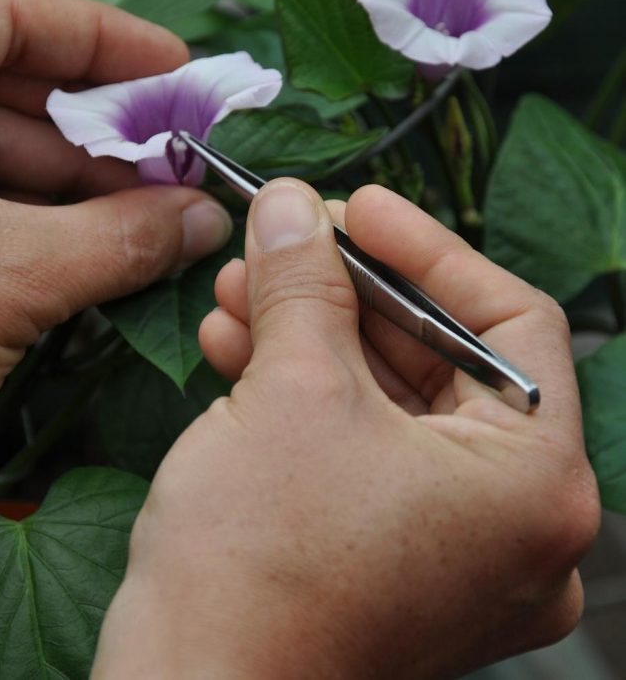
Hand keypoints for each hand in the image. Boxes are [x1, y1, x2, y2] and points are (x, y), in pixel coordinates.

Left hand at [0, 0, 231, 424]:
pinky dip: (47, 219)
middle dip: (104, 128)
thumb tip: (203, 220)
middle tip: (175, 163)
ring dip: (83, 182)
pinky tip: (103, 244)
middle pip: (10, 88)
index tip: (174, 72)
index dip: (103, 38)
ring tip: (152, 213)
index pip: (6, 18)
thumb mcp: (11, 278)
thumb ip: (120, 239)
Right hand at [94, 181, 598, 678]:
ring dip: (311, 334)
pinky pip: (360, 444)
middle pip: (437, 357)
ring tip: (244, 287)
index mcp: (535, 485)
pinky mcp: (391, 555)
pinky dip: (303, 390)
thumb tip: (293, 207)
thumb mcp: (290, 390)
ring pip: (387, 399)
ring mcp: (452, 546)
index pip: (508, 320)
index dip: (429, 249)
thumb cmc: (257, 568)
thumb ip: (305, 281)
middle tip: (291, 239)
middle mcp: (513, 523)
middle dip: (349, 291)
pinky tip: (238, 341)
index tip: (361, 208)